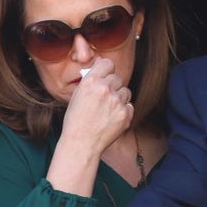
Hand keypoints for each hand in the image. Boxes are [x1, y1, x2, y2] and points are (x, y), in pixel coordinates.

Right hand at [47, 58, 133, 194]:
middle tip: (104, 99)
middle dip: (112, 86)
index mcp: (91, 81)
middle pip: (118, 78)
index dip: (107, 70)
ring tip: (107, 110)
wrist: (81, 143)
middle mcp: (105, 89)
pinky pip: (129, 106)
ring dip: (119, 98)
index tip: (105, 76)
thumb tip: (102, 62)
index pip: (108, 63)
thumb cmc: (76, 120)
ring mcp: (117, 102)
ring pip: (125, 91)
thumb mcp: (78, 94)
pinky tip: (111, 119)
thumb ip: (91, 78)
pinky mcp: (125, 114)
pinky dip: (123, 111)